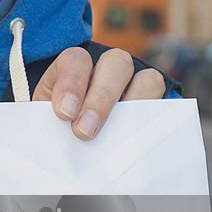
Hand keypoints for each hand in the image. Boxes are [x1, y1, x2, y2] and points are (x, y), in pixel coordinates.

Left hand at [32, 47, 165, 140]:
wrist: (69, 151)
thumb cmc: (56, 135)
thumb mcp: (45, 127)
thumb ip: (46, 127)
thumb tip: (45, 143)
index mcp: (75, 69)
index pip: (76, 60)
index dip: (71, 82)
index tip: (64, 113)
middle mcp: (108, 70)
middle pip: (116, 63)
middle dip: (101, 97)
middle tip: (84, 131)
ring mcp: (136, 87)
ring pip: (147, 79)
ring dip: (136, 104)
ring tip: (120, 135)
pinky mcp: (155, 107)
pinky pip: (165, 105)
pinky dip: (157, 119)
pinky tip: (142, 140)